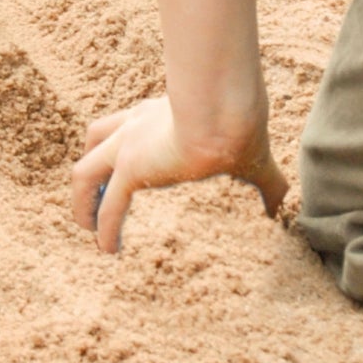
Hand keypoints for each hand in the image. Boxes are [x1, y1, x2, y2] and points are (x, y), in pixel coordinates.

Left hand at [68, 94, 286, 252]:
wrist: (228, 116)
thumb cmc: (242, 127)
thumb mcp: (253, 157)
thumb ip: (266, 183)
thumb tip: (280, 206)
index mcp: (158, 114)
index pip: (127, 124)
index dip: (119, 146)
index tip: (121, 171)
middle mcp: (135, 124)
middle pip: (95, 139)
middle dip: (91, 167)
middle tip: (94, 196)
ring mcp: (128, 145)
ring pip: (85, 173)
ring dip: (82, 201)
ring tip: (88, 229)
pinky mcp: (130, 168)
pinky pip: (106, 205)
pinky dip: (102, 228)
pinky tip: (107, 248)